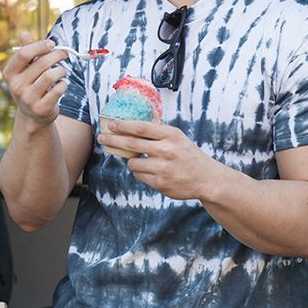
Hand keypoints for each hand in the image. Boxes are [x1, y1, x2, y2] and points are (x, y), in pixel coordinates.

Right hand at [2, 32, 68, 127]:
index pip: (24, 53)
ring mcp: (27, 99)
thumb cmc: (31, 85)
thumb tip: (24, 33)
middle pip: (41, 63)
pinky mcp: (41, 108)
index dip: (40, 46)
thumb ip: (27, 51)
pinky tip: (62, 84)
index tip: (51, 44)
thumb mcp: (26, 69)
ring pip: (51, 75)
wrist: (33, 115)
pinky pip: (58, 89)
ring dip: (61, 70)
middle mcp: (16, 86)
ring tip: (62, 71)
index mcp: (9, 73)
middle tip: (64, 53)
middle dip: (56, 55)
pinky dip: (64, 84)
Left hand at [97, 120, 223, 200]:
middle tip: (102, 138)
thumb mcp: (177, 137)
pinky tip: (151, 171)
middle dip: (113, 140)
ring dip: (131, 161)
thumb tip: (129, 126)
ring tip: (141, 160)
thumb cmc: (187, 154)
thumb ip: (157, 132)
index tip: (111, 124)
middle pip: (131, 143)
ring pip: (132, 163)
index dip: (123, 126)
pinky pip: (139, 176)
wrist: (206, 178)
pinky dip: (140, 173)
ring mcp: (163, 168)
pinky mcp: (160, 183)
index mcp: (171, 135)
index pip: (141, 128)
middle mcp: (166, 150)